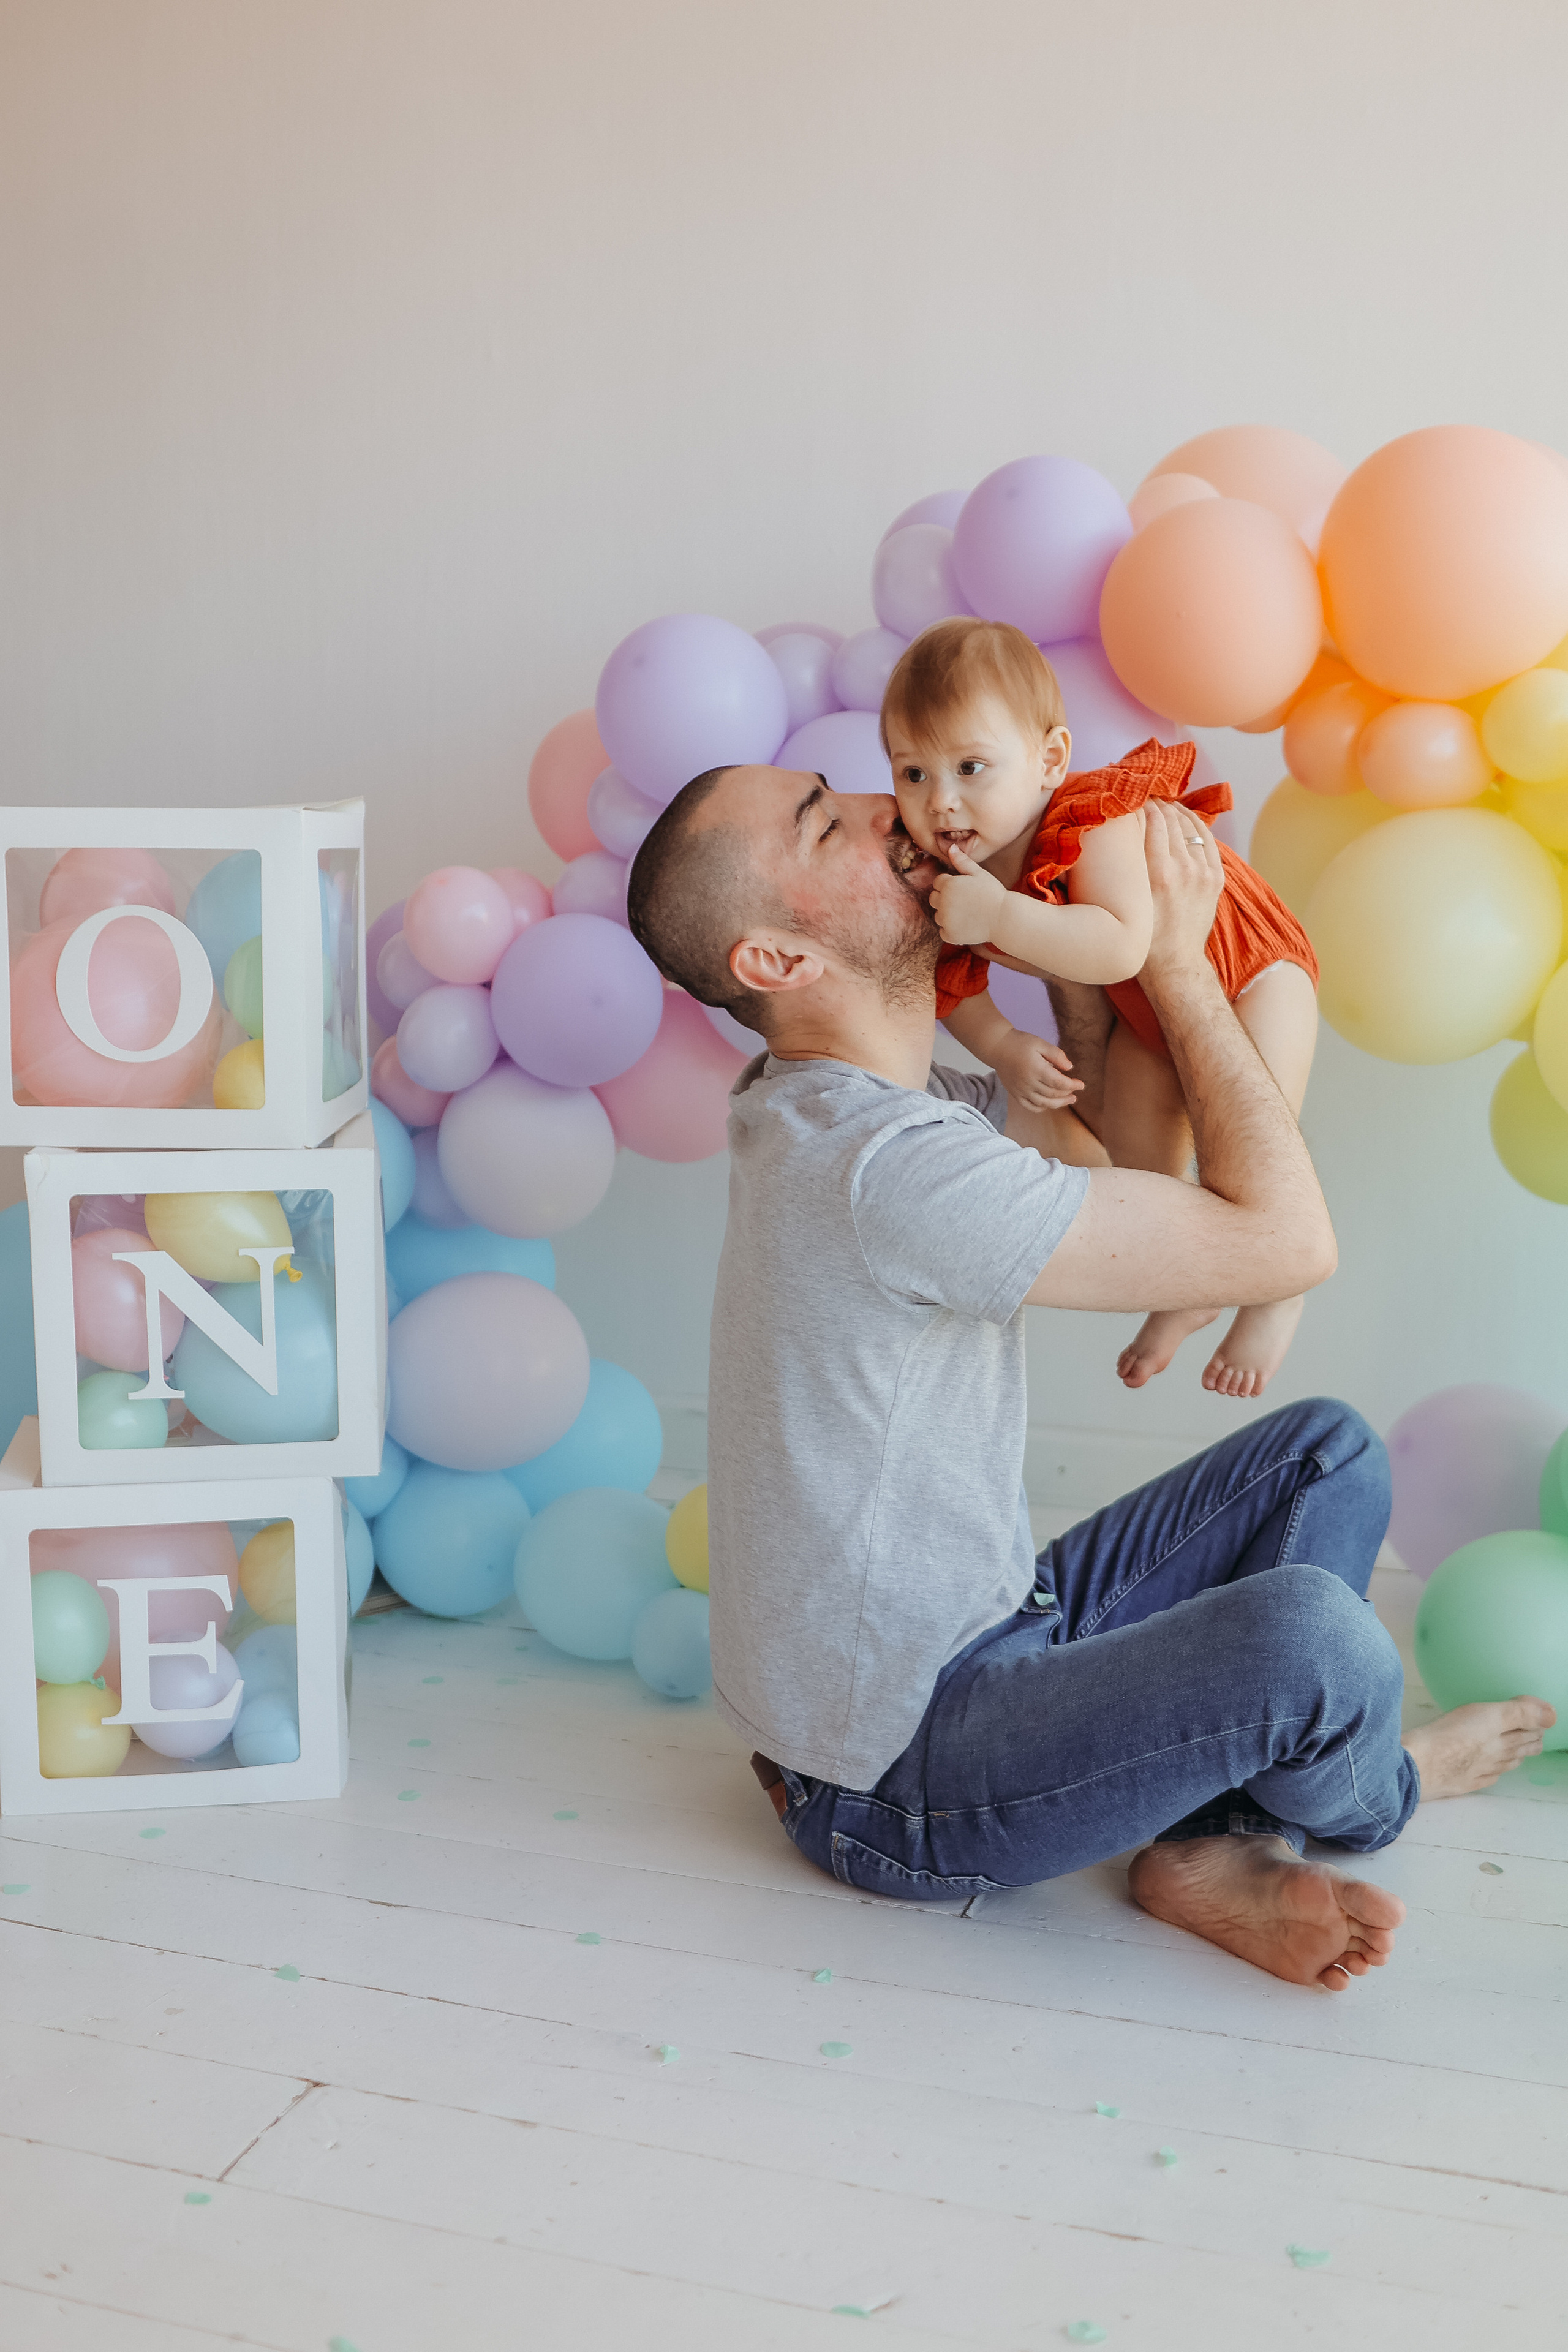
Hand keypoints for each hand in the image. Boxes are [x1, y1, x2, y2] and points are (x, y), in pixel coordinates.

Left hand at [929, 848, 1007, 947]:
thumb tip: (950, 847)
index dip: (950, 884)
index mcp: (948, 885)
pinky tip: (966, 925)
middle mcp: (943, 903)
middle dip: (944, 899)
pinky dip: (951, 930)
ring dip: (947, 915)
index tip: (964, 889)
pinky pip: (943, 931)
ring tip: (967, 913)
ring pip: (938, 916)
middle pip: (933, 899)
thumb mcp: (979, 873)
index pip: (937, 882)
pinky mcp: (950, 935)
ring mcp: (945, 920)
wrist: (1005, 918)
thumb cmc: (993, 893)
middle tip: (965, 901)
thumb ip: (962, 861)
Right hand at [993, 1026, 1082, 1111]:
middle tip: (1076, 1092)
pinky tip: (1050, 1104)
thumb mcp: (1040, 1043)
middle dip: (1068, 1094)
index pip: (1059, 1082)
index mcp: (1036, 1069)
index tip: (1081, 1084)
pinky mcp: (1015, 1094)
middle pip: (1053, 1094)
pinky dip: (1042, 1108)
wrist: (997, 1047)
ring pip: (1043, 1103)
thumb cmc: (1020, 1043)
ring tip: (1069, 1100)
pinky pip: (1030, 1106)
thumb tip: (1070, 1067)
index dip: (1072, 1085)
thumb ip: (1056, 1055)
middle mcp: (1028, 1082)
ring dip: (1059, 1104)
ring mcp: (1020, 1090)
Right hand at [1141, 801, 1223, 979]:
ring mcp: (1203, 873)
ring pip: (1190, 826)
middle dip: (1157, 804)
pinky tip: (1184, 817)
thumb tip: (1114, 834)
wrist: (1174, 963)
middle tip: (1144, 795)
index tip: (1132, 797)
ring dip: (1176, 810)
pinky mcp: (1215, 879)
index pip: (1153, 821)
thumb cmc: (1141, 937)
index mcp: (1158, 873)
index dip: (1142, 804)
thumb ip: (1125, 868)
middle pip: (1171, 820)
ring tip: (1163, 804)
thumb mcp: (1127, 901)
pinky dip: (1196, 824)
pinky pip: (1208, 840)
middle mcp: (1184, 869)